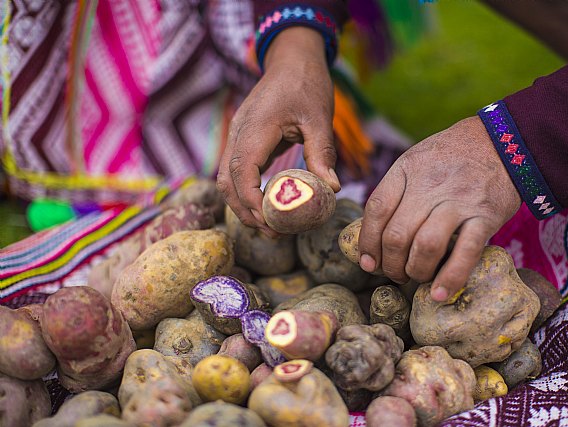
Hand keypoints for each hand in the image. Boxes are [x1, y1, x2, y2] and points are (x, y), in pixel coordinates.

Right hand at [217, 27, 339, 236]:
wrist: (292, 59)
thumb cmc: (307, 84)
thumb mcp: (319, 117)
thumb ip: (321, 152)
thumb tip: (331, 188)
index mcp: (255, 128)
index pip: (243, 173)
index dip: (252, 202)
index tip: (271, 222)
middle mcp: (238, 133)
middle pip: (227, 182)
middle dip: (245, 211)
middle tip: (273, 232)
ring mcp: (237, 136)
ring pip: (226, 179)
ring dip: (242, 205)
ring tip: (269, 224)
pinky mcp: (242, 139)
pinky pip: (235, 171)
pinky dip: (245, 192)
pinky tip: (266, 204)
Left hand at [358, 116, 521, 300]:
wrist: (502, 142)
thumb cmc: (451, 156)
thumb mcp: (415, 160)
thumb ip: (395, 191)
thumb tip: (372, 235)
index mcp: (406, 170)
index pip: (377, 210)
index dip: (367, 241)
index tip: (368, 262)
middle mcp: (429, 186)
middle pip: (397, 234)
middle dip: (390, 264)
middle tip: (395, 273)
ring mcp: (458, 202)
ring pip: (425, 246)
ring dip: (415, 271)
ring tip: (416, 276)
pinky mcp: (485, 217)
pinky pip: (464, 254)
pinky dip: (449, 278)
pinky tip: (439, 293)